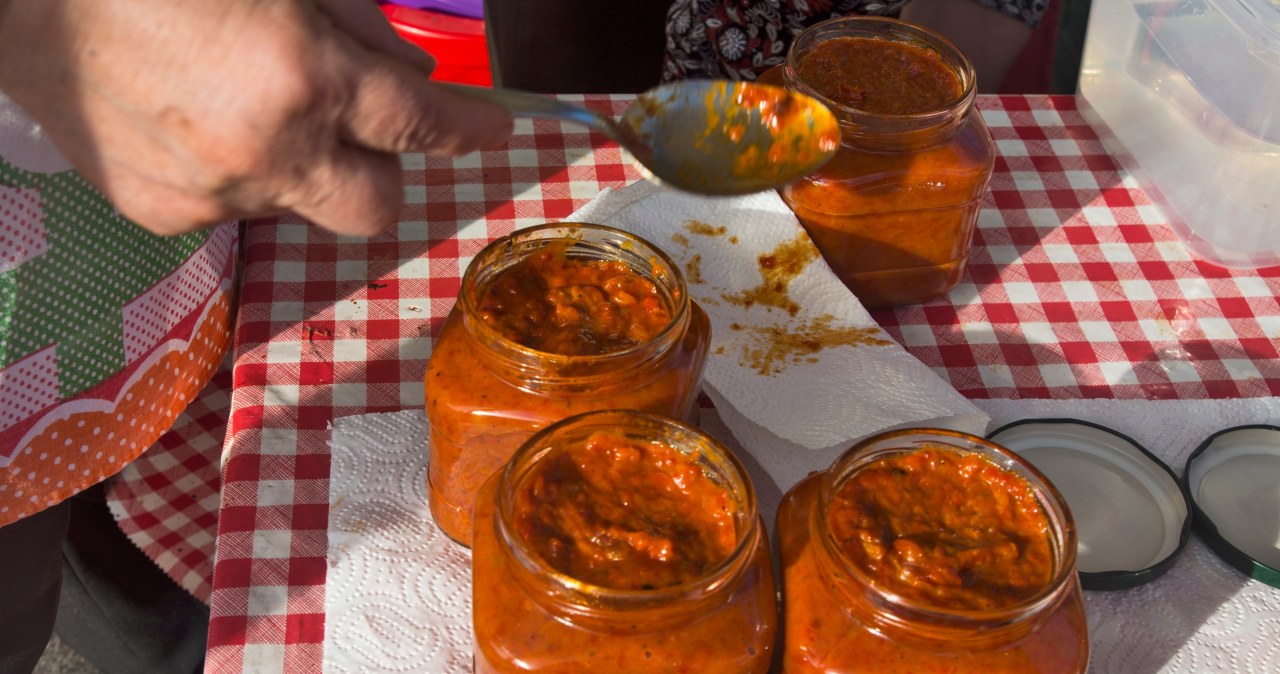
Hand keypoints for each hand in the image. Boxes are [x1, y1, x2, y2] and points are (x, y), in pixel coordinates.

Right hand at [0, 0, 512, 235]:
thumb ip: (358, 23)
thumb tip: (410, 74)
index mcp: (302, 76)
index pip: (421, 125)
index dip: (468, 130)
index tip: (492, 130)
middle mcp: (265, 152)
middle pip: (375, 210)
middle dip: (384, 170)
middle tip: (363, 126)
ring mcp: (208, 193)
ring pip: (298, 203)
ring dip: (298, 163)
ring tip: (239, 98)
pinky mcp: (156, 212)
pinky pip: (229, 207)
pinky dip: (235, 171)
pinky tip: (191, 118)